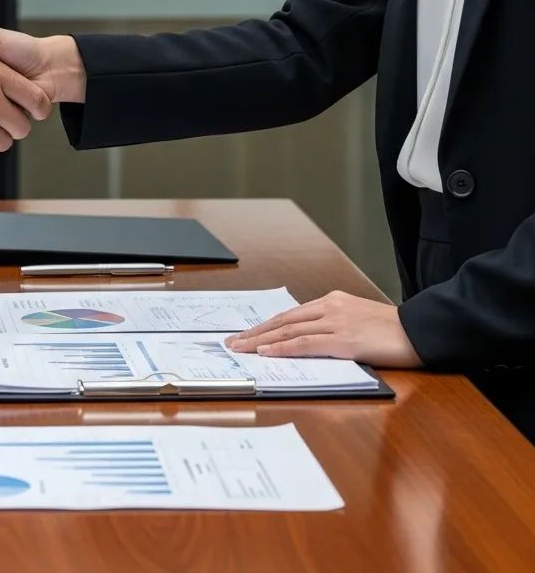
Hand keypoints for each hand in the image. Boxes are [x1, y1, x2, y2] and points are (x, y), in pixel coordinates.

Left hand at [224, 291, 422, 367]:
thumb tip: (309, 341)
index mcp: (332, 301)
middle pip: (282, 321)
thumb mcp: (358, 321)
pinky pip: (306, 344)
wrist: (421, 330)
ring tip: (240, 349)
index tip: (246, 335)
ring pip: (288, 331)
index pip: (290, 315)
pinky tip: (267, 352)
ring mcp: (336, 323)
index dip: (265, 326)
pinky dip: (283, 348)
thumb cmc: (393, 331)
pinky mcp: (344, 340)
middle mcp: (329, 308)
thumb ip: (334, 327)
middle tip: (231, 342)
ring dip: (260, 341)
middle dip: (254, 333)